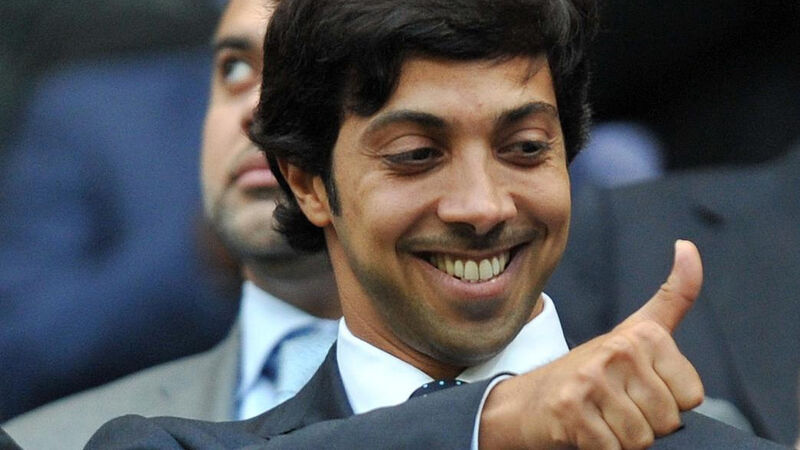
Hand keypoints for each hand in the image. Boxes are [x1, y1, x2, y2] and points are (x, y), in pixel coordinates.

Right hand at [480, 240, 704, 448]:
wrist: (527, 401)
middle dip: (645, 425)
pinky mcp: (572, 409)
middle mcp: (618, 351)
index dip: (668, 403)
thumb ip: (673, 296)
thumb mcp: (634, 331)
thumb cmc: (588, 371)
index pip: (691, 396)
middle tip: (615, 407)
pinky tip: (584, 430)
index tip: (638, 388)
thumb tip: (689, 247)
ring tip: (599, 418)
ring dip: (621, 439)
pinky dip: (600, 449)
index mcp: (641, 334)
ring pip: (642, 438)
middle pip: (668, 420)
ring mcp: (592, 379)